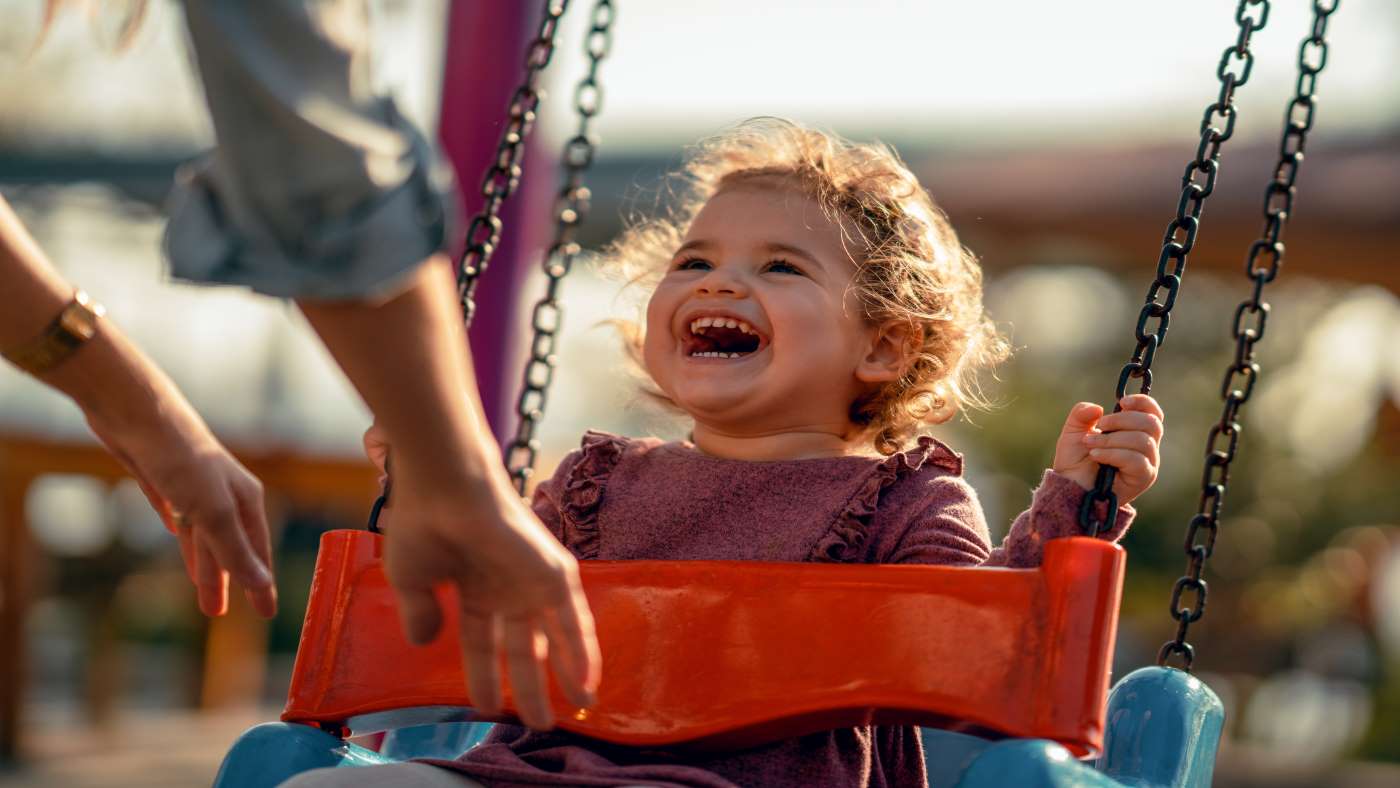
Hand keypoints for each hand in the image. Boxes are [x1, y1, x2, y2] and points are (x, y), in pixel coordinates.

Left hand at [86, 404, 276, 618]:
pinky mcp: (166, 482)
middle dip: (227, 581)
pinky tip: (181, 543)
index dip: (260, 584)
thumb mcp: (211, 512)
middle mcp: (224, 495)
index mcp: (244, 500)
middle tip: (220, 614)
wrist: (138, 415)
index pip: (257, 552)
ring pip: (204, 536)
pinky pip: (180, 519)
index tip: (266, 614)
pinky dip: (185, 538)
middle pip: (230, 547)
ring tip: (202, 596)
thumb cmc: (181, 459)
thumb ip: (234, 550)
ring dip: (205, 566)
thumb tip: (260, 585)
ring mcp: (195, 489)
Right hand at [364, 424, 600, 730]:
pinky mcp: (553, 571)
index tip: (484, 708)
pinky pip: (572, 620)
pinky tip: (586, 684)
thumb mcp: (412, 580)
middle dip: (530, 685)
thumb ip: (421, 613)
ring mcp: (531, 579)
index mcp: (472, 587)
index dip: (483, 675)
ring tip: (575, 712)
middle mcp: (506, 585)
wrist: (444, 486)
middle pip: (522, 646)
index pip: (481, 642)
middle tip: (536, 721)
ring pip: (554, 636)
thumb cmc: (422, 523)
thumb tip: (423, 643)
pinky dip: (582, 651)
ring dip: (566, 675)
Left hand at [1052, 394, 1163, 505]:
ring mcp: (1148, 463)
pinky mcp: (1144, 477)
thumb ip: (1082, 414)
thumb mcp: (1074, 431)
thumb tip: (1098, 408)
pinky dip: (1113, 453)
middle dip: (1121, 420)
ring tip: (1091, 444)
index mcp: (1136, 432)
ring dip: (1112, 439)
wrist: (1070, 487)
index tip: (1122, 402)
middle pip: (1151, 423)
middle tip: (1099, 426)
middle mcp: (1147, 447)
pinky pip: (1136, 459)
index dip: (1142, 402)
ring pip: (1142, 440)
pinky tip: (1096, 456)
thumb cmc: (1075, 461)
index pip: (1153, 413)